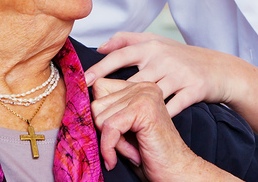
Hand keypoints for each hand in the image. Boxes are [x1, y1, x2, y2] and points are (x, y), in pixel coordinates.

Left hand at [83, 32, 246, 116]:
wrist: (219, 69)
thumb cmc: (182, 57)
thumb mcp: (156, 43)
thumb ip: (127, 41)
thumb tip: (100, 46)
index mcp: (152, 46)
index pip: (121, 54)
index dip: (101, 67)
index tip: (85, 81)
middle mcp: (164, 58)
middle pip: (133, 79)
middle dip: (115, 95)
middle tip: (96, 109)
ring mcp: (180, 73)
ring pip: (150, 95)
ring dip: (135, 111)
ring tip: (119, 123)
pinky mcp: (194, 89)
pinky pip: (173, 107)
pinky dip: (160, 117)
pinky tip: (148, 127)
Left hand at [91, 78, 234, 181]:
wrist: (177, 171)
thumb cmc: (151, 154)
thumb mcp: (125, 127)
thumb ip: (109, 111)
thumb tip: (80, 104)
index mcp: (140, 87)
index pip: (99, 87)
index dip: (101, 115)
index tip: (115, 133)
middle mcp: (144, 86)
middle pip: (97, 103)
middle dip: (106, 130)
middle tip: (128, 144)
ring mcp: (145, 95)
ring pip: (100, 116)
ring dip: (111, 140)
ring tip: (133, 147)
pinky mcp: (144, 110)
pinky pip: (108, 127)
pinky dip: (109, 148)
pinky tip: (126, 156)